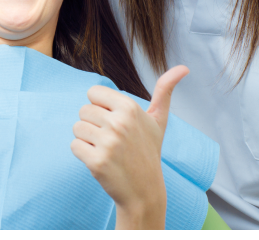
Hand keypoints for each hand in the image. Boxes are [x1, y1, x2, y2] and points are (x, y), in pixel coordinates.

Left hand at [71, 66, 188, 228]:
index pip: (93, 92)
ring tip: (106, 150)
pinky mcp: (96, 161)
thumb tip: (184, 67)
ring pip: (77, 127)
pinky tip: (100, 161)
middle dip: (93, 124)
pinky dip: (82, 154)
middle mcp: (119, 123)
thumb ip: (165, 90)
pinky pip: (74, 146)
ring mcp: (108, 143)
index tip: (114, 121)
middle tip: (112, 140)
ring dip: (87, 139)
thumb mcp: (158, 120)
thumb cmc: (148, 150)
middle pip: (83, 110)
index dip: (100, 106)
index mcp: (130, 107)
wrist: (144, 191)